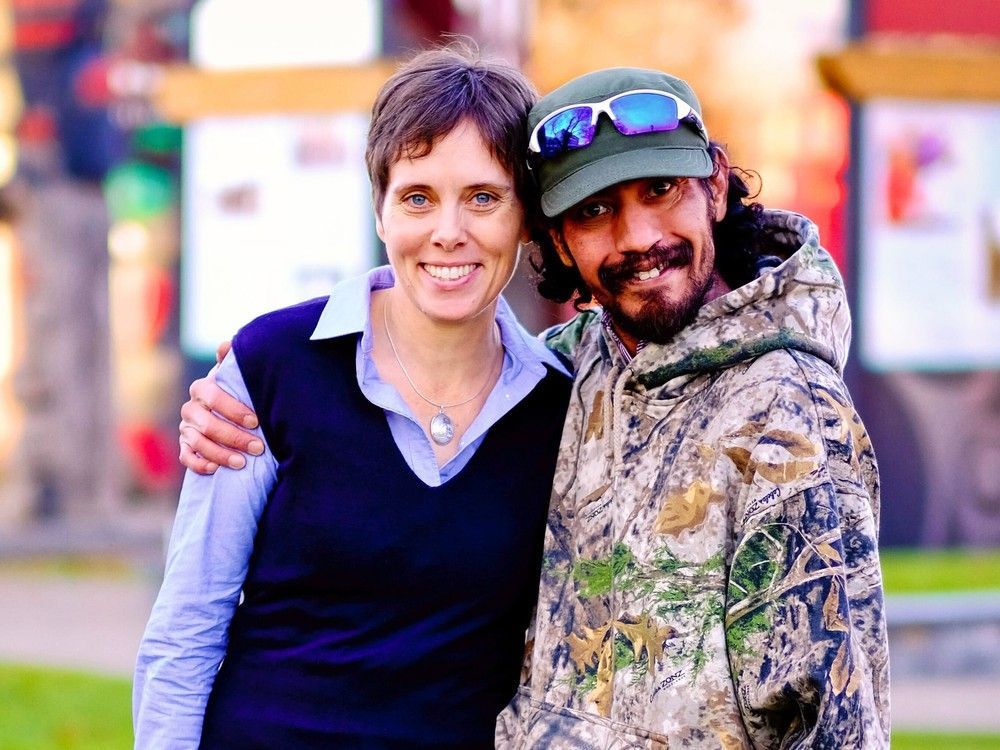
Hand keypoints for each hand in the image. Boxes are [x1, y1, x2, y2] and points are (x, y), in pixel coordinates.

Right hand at [178, 358, 262, 474]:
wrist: (228, 413)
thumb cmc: (237, 392)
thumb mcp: (236, 377)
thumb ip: (233, 361)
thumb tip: (227, 344)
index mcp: (202, 388)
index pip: (213, 397)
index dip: (234, 410)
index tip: (256, 421)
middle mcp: (191, 408)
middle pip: (207, 424)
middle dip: (234, 437)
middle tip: (258, 447)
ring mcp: (186, 428)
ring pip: (198, 443)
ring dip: (221, 454)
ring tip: (242, 463)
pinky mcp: (185, 446)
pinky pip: (186, 457)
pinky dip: (199, 464)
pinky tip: (215, 469)